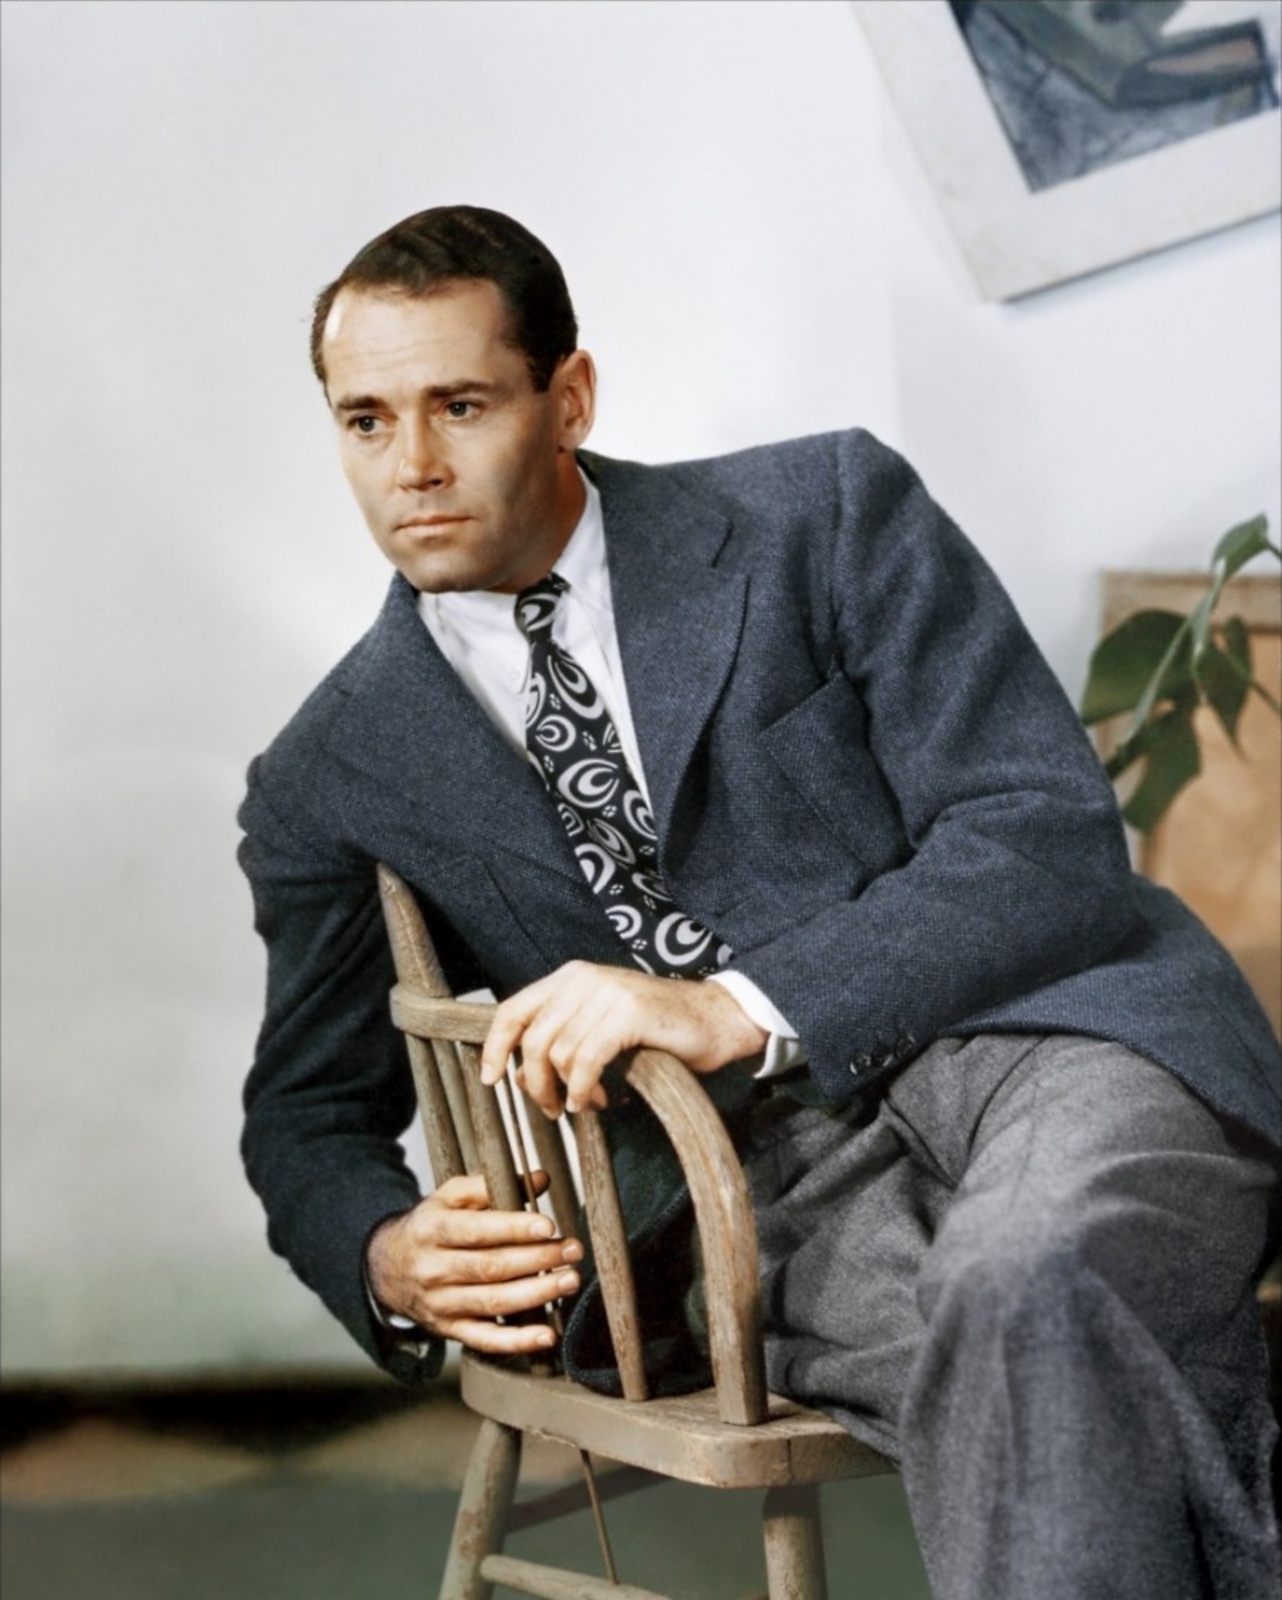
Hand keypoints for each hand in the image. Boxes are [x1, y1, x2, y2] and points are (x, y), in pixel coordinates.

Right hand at [366, 1172, 582, 1354]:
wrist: (386, 1267)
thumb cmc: (430, 1226)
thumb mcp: (449, 1196)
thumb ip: (491, 1184)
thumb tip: (540, 1178)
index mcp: (432, 1230)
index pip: (477, 1230)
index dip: (514, 1229)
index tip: (549, 1225)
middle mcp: (433, 1269)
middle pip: (491, 1268)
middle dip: (538, 1259)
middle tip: (573, 1250)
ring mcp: (440, 1304)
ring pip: (494, 1303)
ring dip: (537, 1294)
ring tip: (570, 1280)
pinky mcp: (449, 1330)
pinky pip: (485, 1340)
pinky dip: (518, 1342)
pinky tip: (547, 1335)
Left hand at [480, 962, 767, 1118]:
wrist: (717, 1019)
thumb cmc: (659, 1028)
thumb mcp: (601, 1026)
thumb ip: (563, 1040)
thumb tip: (520, 1076)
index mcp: (570, 977)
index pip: (513, 1010)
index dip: (495, 1048)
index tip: (491, 1081)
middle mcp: (583, 978)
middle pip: (533, 1039)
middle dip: (535, 1082)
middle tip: (550, 1109)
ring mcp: (607, 993)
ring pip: (558, 1053)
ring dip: (565, 1090)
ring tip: (585, 1103)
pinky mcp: (628, 1013)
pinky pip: (587, 1060)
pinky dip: (582, 1088)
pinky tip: (592, 1102)